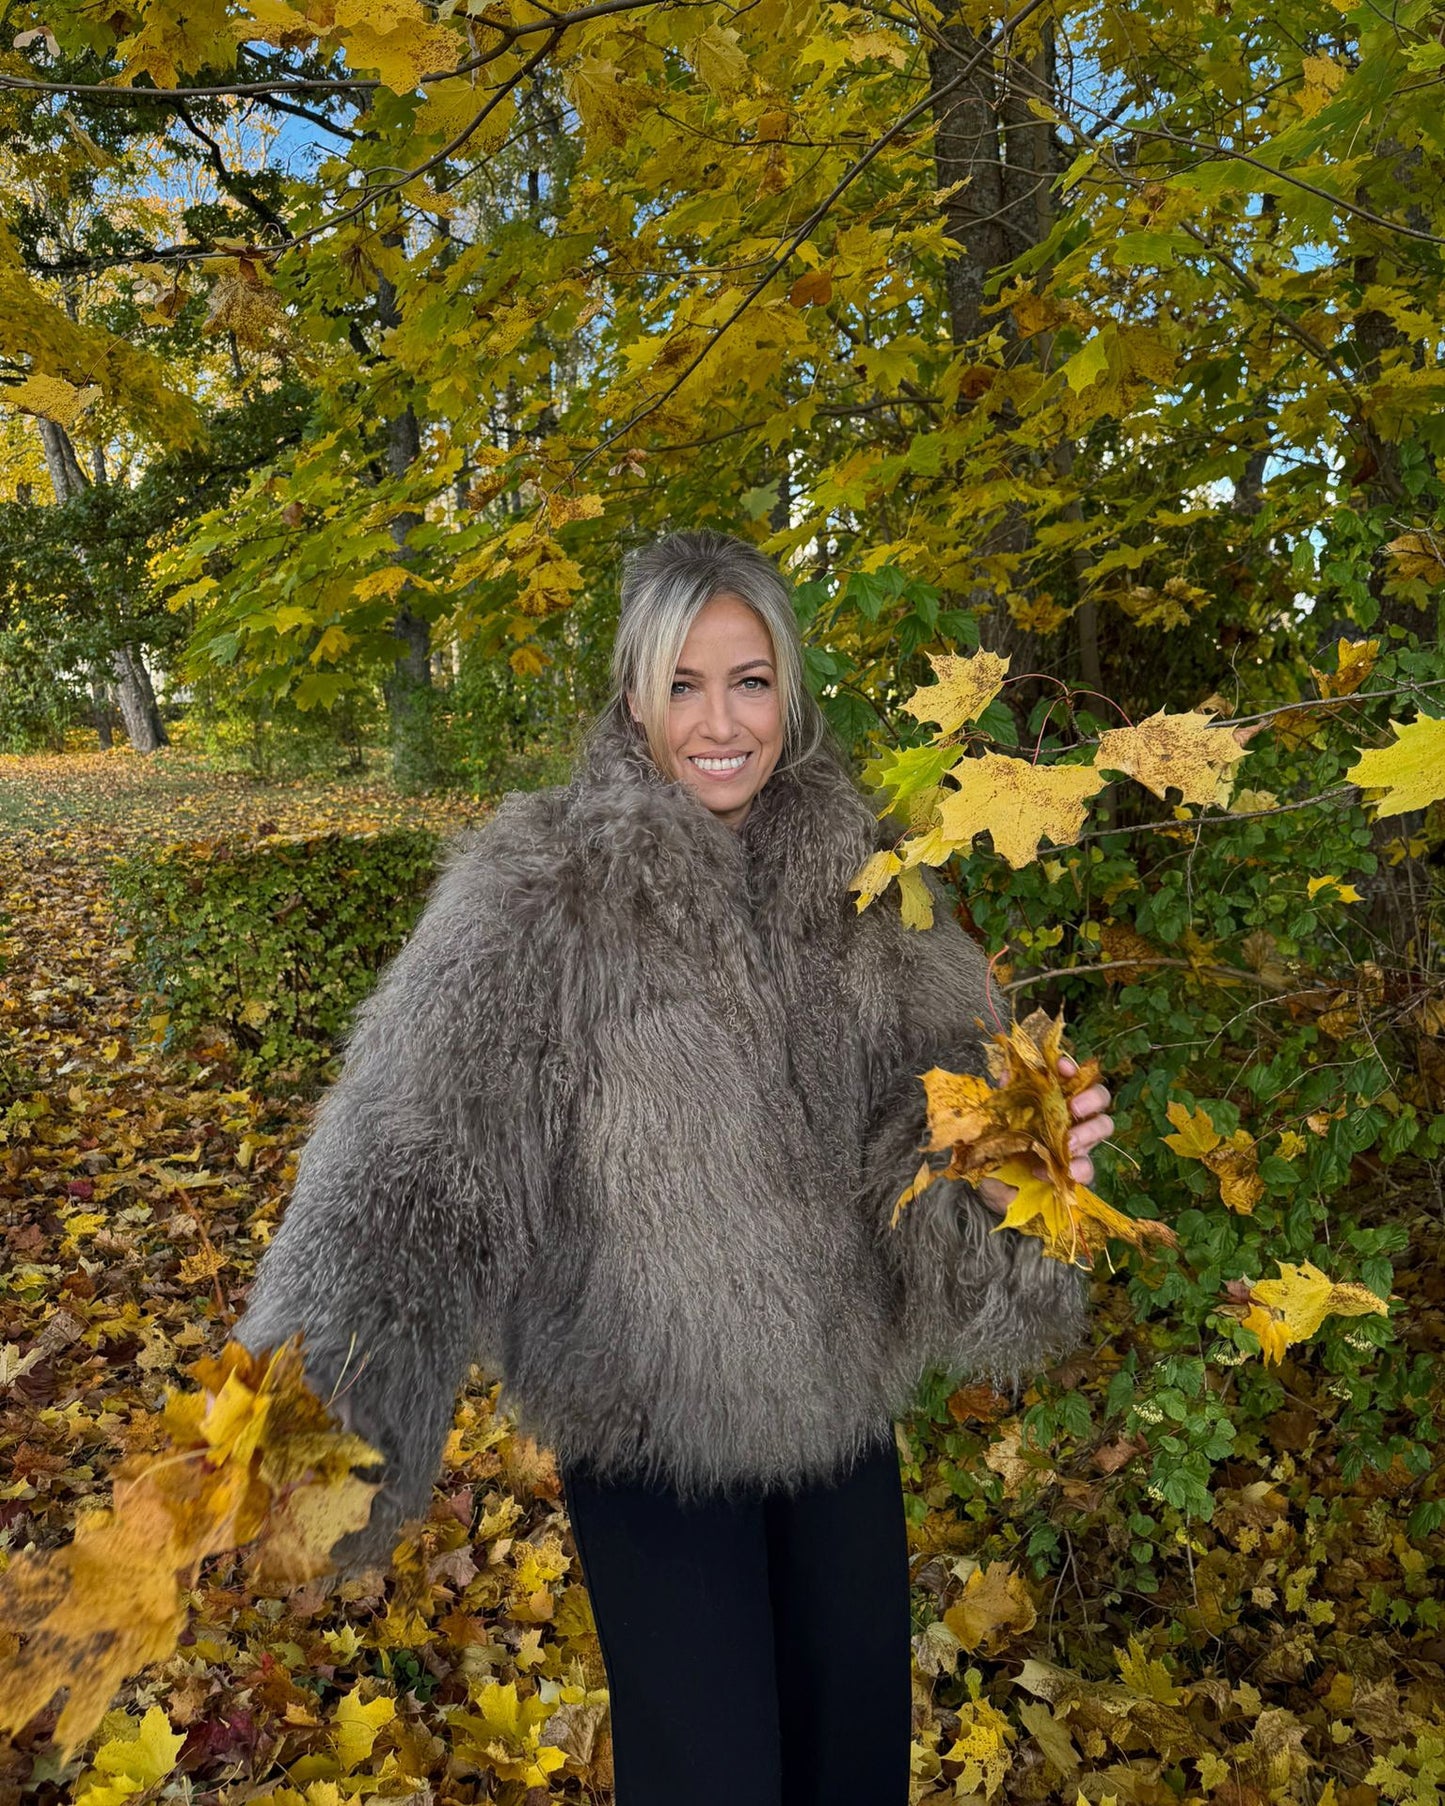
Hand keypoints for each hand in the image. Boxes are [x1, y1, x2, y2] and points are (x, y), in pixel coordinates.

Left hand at [975, 1056, 1113, 1217]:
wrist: (993, 1185)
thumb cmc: (1002, 1143)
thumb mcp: (998, 1120)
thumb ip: (1005, 1098)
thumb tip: (1008, 1077)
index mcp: (1056, 1097)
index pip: (1072, 1076)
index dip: (1071, 1069)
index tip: (1062, 1068)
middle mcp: (1073, 1115)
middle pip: (1100, 1097)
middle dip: (1091, 1099)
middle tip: (1073, 1109)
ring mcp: (1079, 1142)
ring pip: (1102, 1127)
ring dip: (1089, 1132)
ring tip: (1069, 1143)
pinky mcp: (1077, 1170)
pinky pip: (1089, 1167)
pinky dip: (1079, 1168)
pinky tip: (1063, 1171)